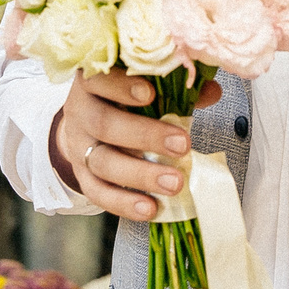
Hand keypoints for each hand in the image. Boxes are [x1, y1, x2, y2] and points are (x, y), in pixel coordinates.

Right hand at [50, 71, 224, 220]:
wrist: (86, 124)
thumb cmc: (122, 99)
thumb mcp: (142, 86)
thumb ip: (174, 86)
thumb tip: (209, 91)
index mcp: (93, 82)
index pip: (99, 79)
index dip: (121, 86)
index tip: (150, 94)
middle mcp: (80, 112)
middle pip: (104, 123)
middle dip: (145, 135)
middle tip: (182, 145)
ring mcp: (78, 147)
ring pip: (103, 162)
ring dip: (141, 175)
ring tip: (175, 183)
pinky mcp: (82, 175)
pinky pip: (98, 192)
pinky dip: (124, 203)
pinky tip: (150, 208)